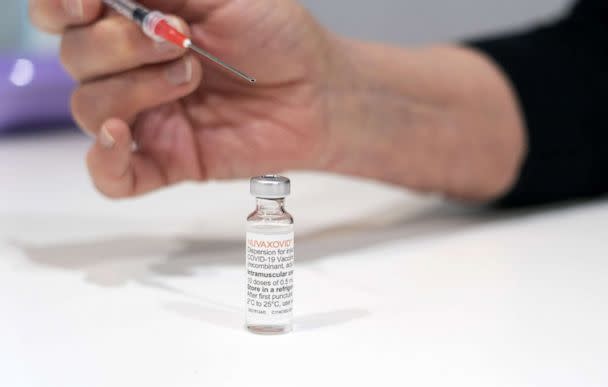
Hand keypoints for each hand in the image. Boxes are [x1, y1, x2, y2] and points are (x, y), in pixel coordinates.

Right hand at [30, 0, 333, 197]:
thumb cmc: (275, 34)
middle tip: (181, 38)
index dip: (60, 7)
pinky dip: (104, 161)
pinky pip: (112, 176)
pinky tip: (120, 136)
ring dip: (134, 89)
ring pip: (88, 109)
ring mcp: (146, 117)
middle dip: (120, 45)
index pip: (63, 14)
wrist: (317, 90)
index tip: (87, 3)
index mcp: (134, 20)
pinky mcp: (166, 160)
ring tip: (192, 76)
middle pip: (75, 59)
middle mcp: (131, 68)